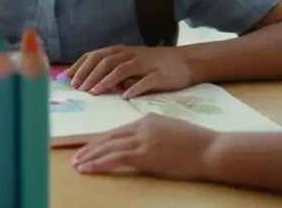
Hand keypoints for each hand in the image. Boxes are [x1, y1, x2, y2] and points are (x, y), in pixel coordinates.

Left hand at [66, 45, 193, 97]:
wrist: (187, 61)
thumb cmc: (153, 65)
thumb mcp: (130, 64)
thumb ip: (112, 71)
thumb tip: (90, 83)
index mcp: (120, 51)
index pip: (94, 55)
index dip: (79, 66)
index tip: (66, 78)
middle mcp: (130, 54)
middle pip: (104, 61)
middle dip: (88, 73)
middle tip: (77, 87)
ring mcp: (145, 63)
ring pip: (121, 69)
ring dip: (105, 80)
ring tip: (94, 92)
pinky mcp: (160, 74)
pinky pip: (146, 81)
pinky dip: (134, 88)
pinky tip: (124, 97)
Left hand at [73, 113, 216, 179]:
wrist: (213, 150)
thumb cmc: (199, 144)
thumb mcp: (171, 131)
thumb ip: (153, 134)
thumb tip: (141, 143)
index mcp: (147, 120)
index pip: (117, 131)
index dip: (100, 141)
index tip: (88, 148)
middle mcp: (141, 127)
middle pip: (108, 137)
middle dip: (90, 148)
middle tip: (76, 157)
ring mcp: (143, 140)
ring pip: (109, 147)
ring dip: (91, 156)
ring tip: (77, 165)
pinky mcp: (146, 154)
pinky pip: (117, 158)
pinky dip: (100, 163)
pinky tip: (89, 168)